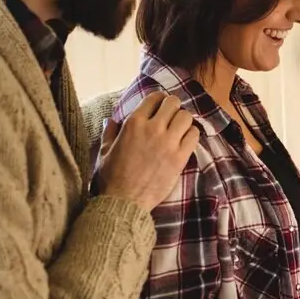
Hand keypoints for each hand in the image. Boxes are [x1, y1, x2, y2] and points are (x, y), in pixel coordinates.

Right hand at [96, 91, 199, 211]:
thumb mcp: (105, 150)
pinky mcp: (180, 157)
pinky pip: (194, 135)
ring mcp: (168, 142)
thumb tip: (111, 120)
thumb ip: (110, 132)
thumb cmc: (112, 177)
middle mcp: (152, 128)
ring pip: (186, 116)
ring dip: (184, 121)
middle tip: (171, 118)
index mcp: (133, 123)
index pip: (154, 97)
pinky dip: (191, 135)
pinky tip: (185, 141)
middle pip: (173, 103)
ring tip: (179, 129)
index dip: (159, 101)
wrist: (125, 200)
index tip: (160, 108)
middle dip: (173, 108)